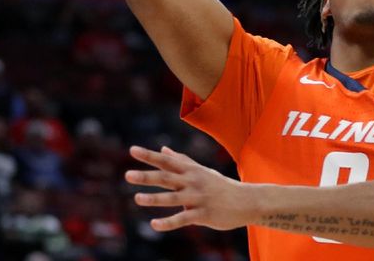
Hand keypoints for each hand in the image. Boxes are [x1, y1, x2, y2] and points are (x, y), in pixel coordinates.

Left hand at [125, 145, 252, 231]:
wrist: (246, 201)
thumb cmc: (220, 185)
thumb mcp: (201, 170)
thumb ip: (181, 161)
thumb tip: (162, 149)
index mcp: (190, 171)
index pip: (166, 162)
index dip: (149, 156)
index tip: (132, 150)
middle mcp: (192, 182)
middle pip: (167, 178)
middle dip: (147, 177)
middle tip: (128, 175)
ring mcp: (197, 198)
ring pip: (173, 198)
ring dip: (154, 199)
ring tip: (137, 198)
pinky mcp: (202, 215)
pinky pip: (183, 219)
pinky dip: (168, 222)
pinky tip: (154, 224)